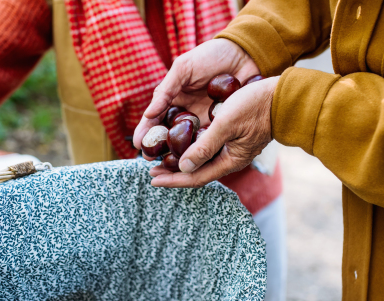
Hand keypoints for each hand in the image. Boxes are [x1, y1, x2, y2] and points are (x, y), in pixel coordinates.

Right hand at [134, 39, 260, 158]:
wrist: (245, 53)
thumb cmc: (211, 56)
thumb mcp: (184, 68)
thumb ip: (166, 90)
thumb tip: (147, 114)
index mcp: (174, 99)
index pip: (156, 119)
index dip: (146, 132)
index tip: (138, 144)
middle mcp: (187, 113)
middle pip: (169, 135)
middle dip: (159, 148)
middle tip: (149, 159)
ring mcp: (204, 121)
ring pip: (188, 142)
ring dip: (178, 154)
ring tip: (169, 164)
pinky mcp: (221, 125)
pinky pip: (210, 140)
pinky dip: (202, 150)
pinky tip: (195, 159)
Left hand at [149, 76, 278, 187]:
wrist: (284, 98)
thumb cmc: (255, 107)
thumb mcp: (225, 124)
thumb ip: (204, 147)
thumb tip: (183, 167)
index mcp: (230, 161)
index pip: (195, 178)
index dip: (173, 180)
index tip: (152, 178)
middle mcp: (230, 160)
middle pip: (197, 172)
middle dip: (173, 172)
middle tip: (152, 169)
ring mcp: (233, 150)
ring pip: (202, 161)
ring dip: (181, 161)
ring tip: (163, 157)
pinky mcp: (234, 139)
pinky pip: (208, 150)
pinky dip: (192, 149)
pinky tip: (182, 143)